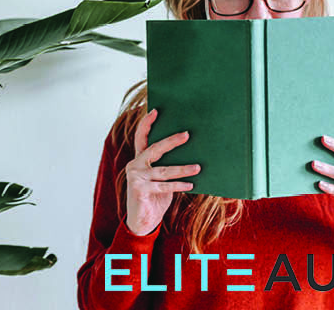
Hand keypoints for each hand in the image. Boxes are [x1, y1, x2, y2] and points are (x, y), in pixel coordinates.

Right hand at [124, 108, 200, 235]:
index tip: (156, 111)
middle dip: (171, 141)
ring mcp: (135, 177)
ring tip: (198, 167)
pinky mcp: (139, 190)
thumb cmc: (155, 197)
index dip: (147, 124)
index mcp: (139, 159)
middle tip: (187, 135)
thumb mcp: (161, 179)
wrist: (142, 222)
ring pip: (163, 170)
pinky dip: (178, 185)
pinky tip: (190, 185)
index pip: (141, 137)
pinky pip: (163, 186)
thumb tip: (193, 156)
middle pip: (154, 149)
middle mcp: (135, 165)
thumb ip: (167, 166)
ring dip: (182, 169)